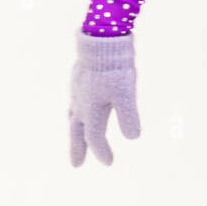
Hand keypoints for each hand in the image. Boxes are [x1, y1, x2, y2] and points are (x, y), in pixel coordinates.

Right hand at [68, 28, 140, 166]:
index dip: (102, 151)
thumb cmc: (115, 68)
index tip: (109, 162)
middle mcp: (81, 103)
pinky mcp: (78, 80)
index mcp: (91, 110)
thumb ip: (128, 117)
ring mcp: (77, 91)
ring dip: (75, 131)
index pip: (95, 137)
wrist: (100, 40)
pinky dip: (76, 112)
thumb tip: (133, 137)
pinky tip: (80, 108)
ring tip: (75, 137)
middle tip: (76, 164)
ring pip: (73, 116)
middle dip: (78, 148)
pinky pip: (74, 102)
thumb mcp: (126, 94)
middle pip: (77, 131)